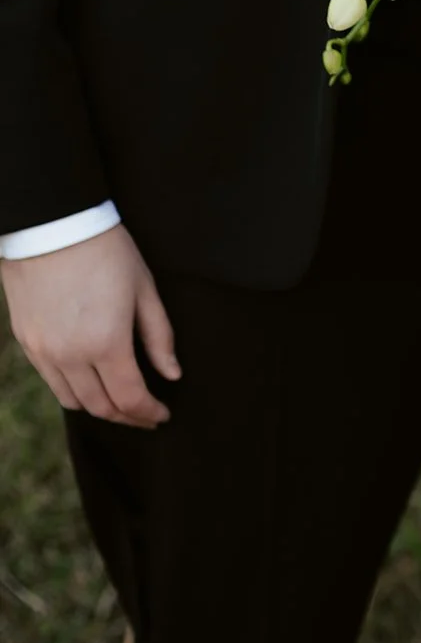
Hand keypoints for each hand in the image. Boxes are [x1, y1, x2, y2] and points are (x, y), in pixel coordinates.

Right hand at [1, 226, 180, 427]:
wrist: (52, 225)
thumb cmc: (106, 250)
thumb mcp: (144, 288)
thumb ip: (159, 336)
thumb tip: (172, 374)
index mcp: (106, 343)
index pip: (130, 398)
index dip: (149, 413)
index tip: (162, 415)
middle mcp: (70, 356)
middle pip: (101, 407)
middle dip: (128, 417)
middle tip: (145, 415)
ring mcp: (43, 352)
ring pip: (73, 401)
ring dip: (100, 408)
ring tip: (120, 402)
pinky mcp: (26, 342)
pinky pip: (52, 382)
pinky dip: (74, 391)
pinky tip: (91, 381)